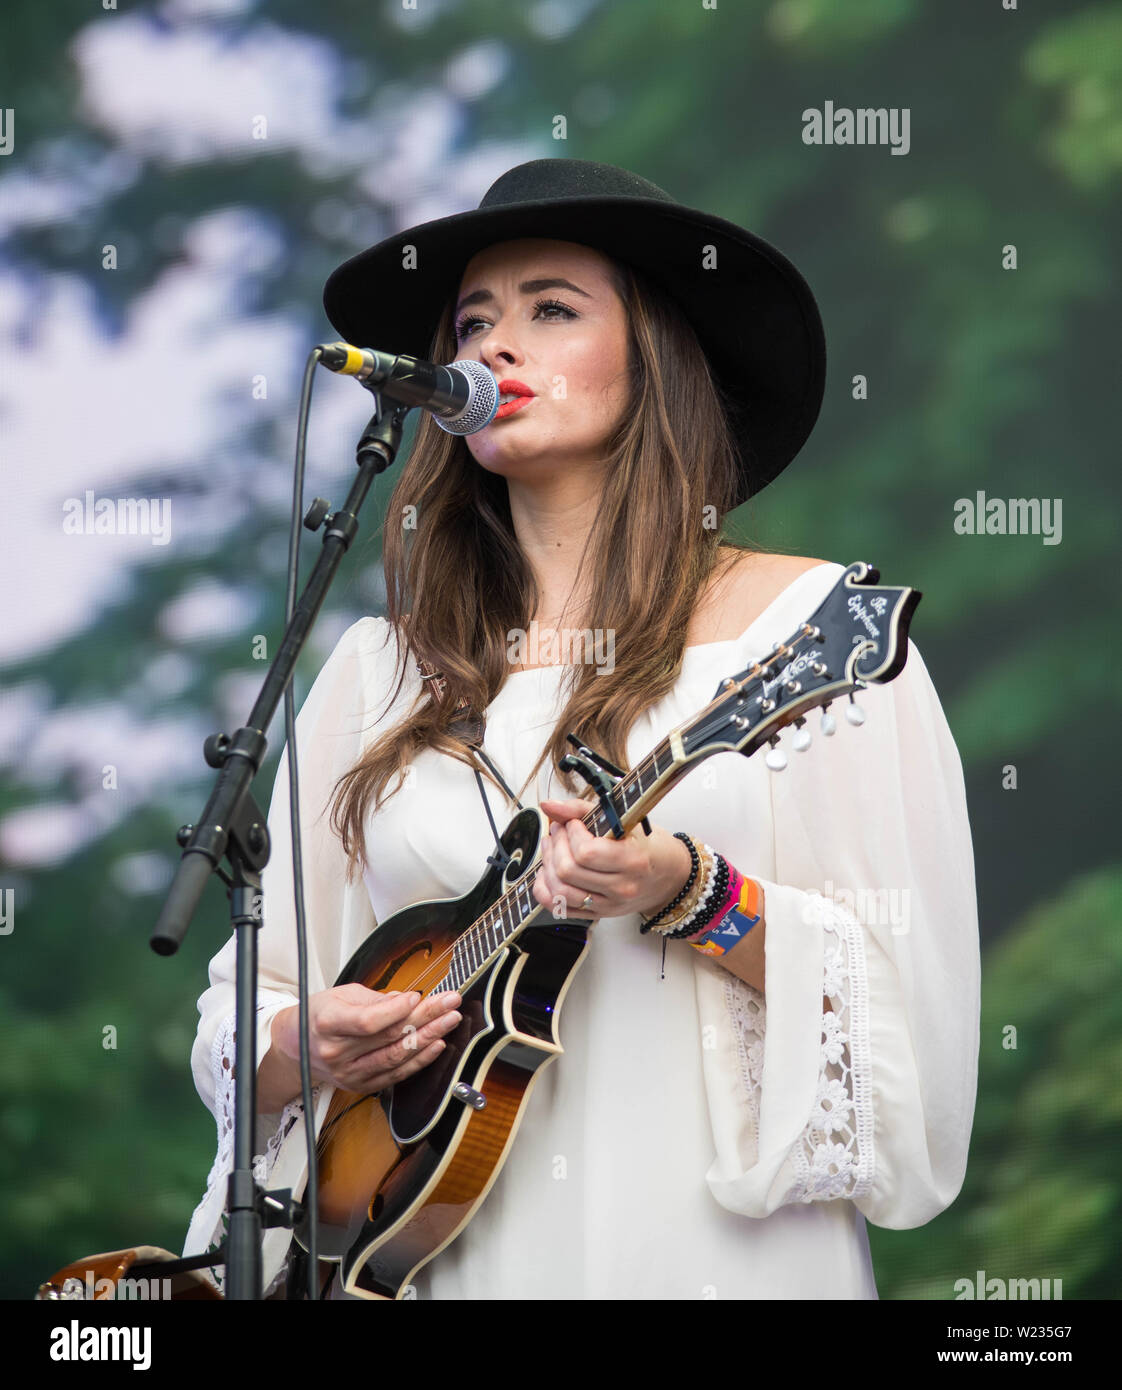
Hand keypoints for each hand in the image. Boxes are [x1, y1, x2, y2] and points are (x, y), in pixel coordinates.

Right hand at [269, 983, 461, 1095]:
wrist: (297, 1046)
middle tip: (450, 1003)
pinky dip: (419, 1060)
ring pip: (396, 1058)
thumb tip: (408, 1001)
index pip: (367, 1021)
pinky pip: (395, 1075)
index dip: (395, 1011)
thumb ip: (375, 1000)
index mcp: (328, 1024)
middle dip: (425, 1018)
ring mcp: (348, 1073)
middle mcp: (337, 1053)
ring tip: (450, 1021)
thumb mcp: (342, 995)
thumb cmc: (321, 1014)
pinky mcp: (360, 1086)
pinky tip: (437, 1045)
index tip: (417, 997)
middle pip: (388, 1038)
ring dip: (429, 1038)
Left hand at [531, 797, 692, 920]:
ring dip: (548, 864)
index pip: (586, 852)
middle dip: (556, 844)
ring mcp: (608, 905)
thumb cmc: (649, 846)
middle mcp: (621, 888)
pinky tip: (548, 872)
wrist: (669, 875)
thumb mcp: (624, 820)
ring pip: (560, 890)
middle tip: (559, 830)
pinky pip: (559, 908)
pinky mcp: (598, 915)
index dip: (571, 833)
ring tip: (553, 847)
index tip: (574, 823)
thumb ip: (582, 810)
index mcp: (632, 861)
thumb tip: (550, 806)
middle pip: (568, 871)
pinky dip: (545, 889)